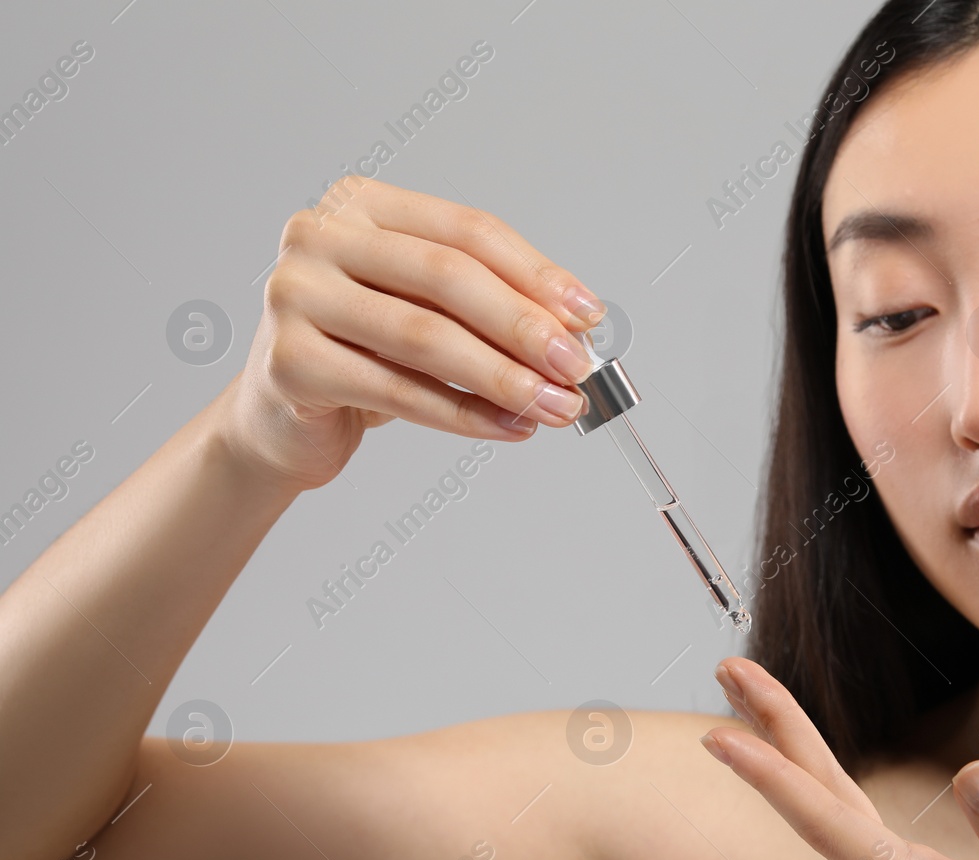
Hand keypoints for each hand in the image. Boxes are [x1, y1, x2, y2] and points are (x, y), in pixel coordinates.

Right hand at [220, 177, 607, 492]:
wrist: (281, 418)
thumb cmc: (362, 353)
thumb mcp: (426, 311)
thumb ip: (488, 305)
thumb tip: (576, 328)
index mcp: (360, 205)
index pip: (467, 230)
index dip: (536, 273)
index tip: (587, 314)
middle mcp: (319, 237)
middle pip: (448, 277)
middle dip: (525, 326)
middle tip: (577, 365)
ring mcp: (295, 295)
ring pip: (426, 337)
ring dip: (504, 377)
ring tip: (555, 405)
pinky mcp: (290, 362)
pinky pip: (398, 391)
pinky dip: (465, 414)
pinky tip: (509, 426)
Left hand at [701, 657, 978, 859]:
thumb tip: (976, 774)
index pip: (834, 829)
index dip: (776, 780)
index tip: (721, 736)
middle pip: (818, 807)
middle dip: (771, 735)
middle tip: (726, 668)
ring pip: (831, 812)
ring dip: (791, 751)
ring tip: (749, 695)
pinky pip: (854, 825)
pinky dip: (823, 780)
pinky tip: (809, 764)